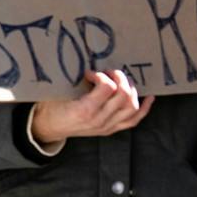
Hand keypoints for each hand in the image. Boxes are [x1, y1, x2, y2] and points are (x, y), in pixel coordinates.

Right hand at [29, 70, 154, 145]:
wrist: (48, 128)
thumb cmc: (52, 107)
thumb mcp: (59, 92)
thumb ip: (76, 82)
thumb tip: (92, 66)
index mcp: (85, 110)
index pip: (107, 87)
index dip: (101, 75)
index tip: (91, 73)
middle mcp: (99, 120)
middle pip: (124, 95)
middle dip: (119, 78)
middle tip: (109, 72)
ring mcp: (107, 126)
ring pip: (131, 107)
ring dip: (131, 90)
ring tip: (122, 81)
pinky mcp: (111, 130)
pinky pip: (133, 120)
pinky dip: (144, 108)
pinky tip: (149, 97)